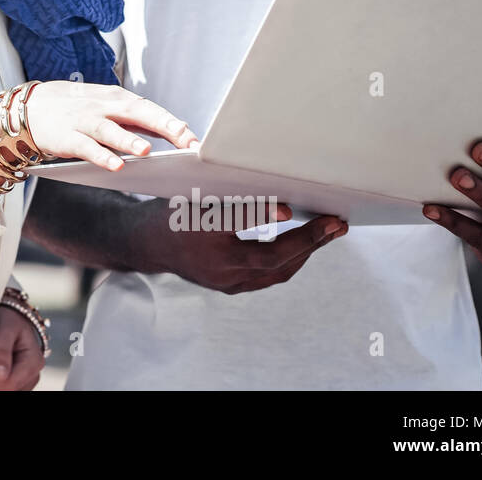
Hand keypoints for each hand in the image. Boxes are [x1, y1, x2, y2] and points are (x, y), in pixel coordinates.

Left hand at [0, 302, 43, 389]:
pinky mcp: (15, 382)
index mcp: (33, 362)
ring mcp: (24, 380)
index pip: (10, 382)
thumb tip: (0, 376)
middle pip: (6, 389)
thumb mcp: (4, 330)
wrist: (9, 317)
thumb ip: (2, 352)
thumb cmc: (8, 320)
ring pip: (2, 391)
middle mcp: (32, 375)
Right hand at [26, 82, 198, 170]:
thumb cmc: (73, 109)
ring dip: (128, 139)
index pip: (150, 109)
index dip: (172, 123)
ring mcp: (84, 121)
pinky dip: (101, 156)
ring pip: (110, 129)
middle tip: (184, 140)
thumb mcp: (106, 107)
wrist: (29, 108)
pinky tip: (116, 165)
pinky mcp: (67, 137)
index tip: (193, 139)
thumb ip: (134, 120)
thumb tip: (171, 131)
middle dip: (162, 126)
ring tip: (147, 150)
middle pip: (136, 113)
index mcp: (116, 99)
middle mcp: (103, 107)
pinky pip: (87, 147)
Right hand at [136, 196, 347, 294]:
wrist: (145, 244)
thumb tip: (278, 199)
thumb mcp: (192, 195)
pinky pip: (268, 276)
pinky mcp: (230, 286)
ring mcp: (224, 281)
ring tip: (331, 232)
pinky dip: (291, 260)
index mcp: (198, 233)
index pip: (236, 224)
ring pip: (276, 272)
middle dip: (309, 241)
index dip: (262, 214)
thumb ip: (230, 197)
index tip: (290, 209)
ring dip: (307, 252)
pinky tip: (306, 245)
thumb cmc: (171, 211)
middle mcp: (214, 264)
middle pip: (271, 259)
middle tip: (336, 223)